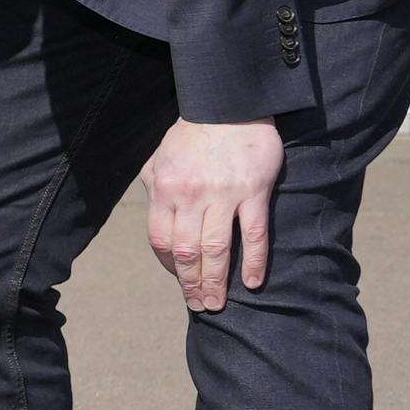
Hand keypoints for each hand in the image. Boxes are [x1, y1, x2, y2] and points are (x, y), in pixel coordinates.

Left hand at [141, 117, 281, 311]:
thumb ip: (155, 191)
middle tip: (200, 305)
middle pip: (188, 252)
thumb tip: (159, 223)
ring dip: (216, 282)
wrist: (228, 104)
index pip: (161, 241)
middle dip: (191, 284)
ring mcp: (223, 195)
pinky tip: (252, 283)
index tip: (179, 278)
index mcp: (164, 189)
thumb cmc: (191, 135)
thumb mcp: (159, 159)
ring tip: (218, 303)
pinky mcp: (253, 191)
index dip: (170, 265)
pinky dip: (253, 262)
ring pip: (217, 250)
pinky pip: (254, 235)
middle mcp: (190, 195)